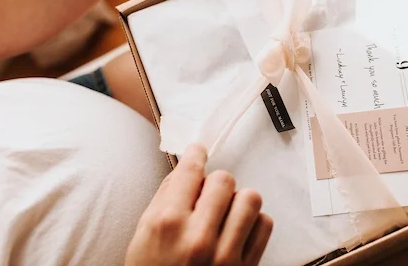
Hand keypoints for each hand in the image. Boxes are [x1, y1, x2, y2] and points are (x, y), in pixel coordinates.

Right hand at [125, 144, 272, 265]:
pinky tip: (237, 233)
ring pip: (250, 198)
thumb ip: (164, 199)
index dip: (195, 156)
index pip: (190, 171)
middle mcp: (198, 237)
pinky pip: (265, 224)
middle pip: (224, 179)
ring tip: (225, 215)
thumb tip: (188, 167)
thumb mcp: (142, 238)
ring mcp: (226, 255)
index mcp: (166, 225)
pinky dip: (254, 223)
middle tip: (207, 197)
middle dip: (215, 184)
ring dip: (238, 202)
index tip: (199, 152)